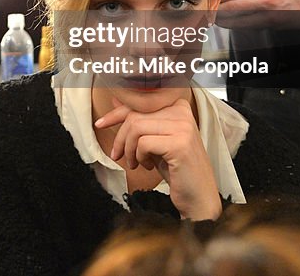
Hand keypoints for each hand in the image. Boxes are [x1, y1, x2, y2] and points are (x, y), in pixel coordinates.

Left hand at [94, 98, 221, 219]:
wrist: (198, 197)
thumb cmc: (177, 169)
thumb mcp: (154, 141)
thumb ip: (140, 121)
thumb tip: (117, 102)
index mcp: (178, 107)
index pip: (140, 104)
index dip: (116, 114)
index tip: (100, 124)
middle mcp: (182, 113)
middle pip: (135, 116)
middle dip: (121, 138)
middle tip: (119, 156)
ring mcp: (183, 127)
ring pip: (136, 128)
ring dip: (129, 149)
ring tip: (135, 163)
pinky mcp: (180, 144)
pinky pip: (143, 143)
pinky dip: (139, 157)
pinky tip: (147, 166)